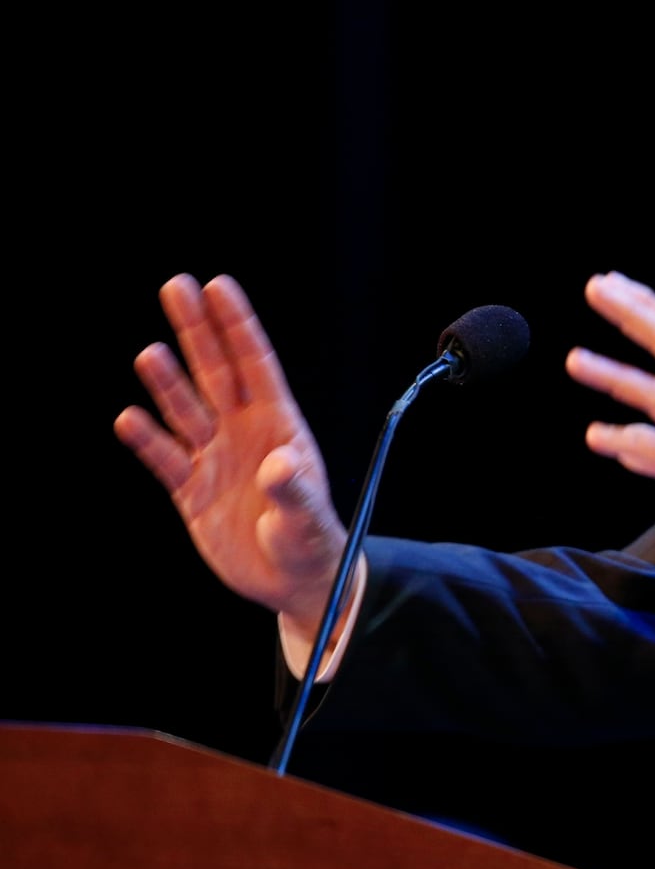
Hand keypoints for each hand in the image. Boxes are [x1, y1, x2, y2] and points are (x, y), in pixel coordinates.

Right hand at [113, 274, 347, 630]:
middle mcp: (243, 432)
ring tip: (149, 353)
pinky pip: (164, 459)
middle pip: (214, 371)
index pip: (255, 363)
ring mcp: (214, 459)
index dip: (237, 325)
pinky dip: (147, 440)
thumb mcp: (307, 519)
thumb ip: (293, 491)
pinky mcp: (191, 492)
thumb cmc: (312, 542)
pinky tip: (129, 418)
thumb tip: (279, 466)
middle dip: (196, 329)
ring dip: (167, 382)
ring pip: (184, 409)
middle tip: (176, 285)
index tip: (219, 285)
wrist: (293, 582)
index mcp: (279, 425)